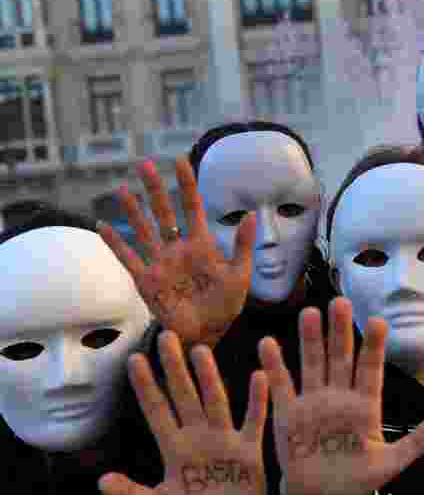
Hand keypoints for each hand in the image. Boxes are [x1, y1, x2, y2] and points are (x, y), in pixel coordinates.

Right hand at [98, 157, 255, 349]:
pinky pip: (128, 258)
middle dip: (154, 189)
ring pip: (143, 230)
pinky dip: (115, 242)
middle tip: (144, 164)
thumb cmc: (226, 305)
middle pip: (164, 212)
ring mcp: (160, 262)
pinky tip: (102, 225)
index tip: (179, 161)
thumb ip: (242, 245)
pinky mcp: (146, 280)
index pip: (192, 207)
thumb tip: (251, 214)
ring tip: (121, 189)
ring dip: (132, 210)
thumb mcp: (240, 274)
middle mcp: (178, 248)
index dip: (186, 184)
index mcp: (202, 244)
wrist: (208, 333)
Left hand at [99, 331, 268, 494]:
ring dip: (209, 378)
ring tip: (201, 351)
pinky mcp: (249, 450)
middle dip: (174, 368)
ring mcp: (225, 440)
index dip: (145, 386)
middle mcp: (198, 437)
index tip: (134, 359)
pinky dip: (257, 400)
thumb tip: (101, 481)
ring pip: (216, 401)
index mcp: (174, 449)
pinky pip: (254, 421)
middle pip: (184, 396)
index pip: (157, 411)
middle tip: (167, 336)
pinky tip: (260, 376)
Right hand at [259, 298, 423, 494]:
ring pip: (312, 364)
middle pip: (340, 358)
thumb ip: (415, 443)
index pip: (371, 369)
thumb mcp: (389, 464)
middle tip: (340, 302)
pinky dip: (274, 367)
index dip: (373, 347)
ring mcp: (313, 402)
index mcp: (365, 405)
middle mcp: (339, 396)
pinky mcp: (288, 415)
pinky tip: (268, 344)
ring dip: (310, 340)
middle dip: (340, 332)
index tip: (378, 322)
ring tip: (310, 314)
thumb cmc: (355, 479)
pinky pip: (281, 387)